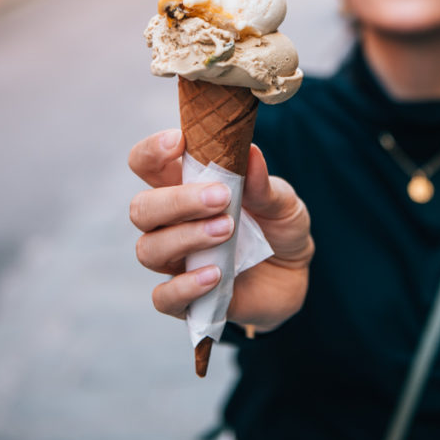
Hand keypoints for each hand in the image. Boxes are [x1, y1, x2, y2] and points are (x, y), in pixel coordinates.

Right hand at [129, 129, 313, 331]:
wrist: (297, 274)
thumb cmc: (279, 226)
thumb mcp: (282, 201)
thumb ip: (263, 184)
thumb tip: (250, 152)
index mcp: (188, 186)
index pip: (147, 164)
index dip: (152, 151)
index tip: (179, 141)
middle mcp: (174, 223)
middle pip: (142, 208)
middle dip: (176, 201)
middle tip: (220, 197)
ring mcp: (177, 261)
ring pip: (149, 249)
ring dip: (186, 237)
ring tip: (227, 230)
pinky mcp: (188, 299)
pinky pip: (164, 297)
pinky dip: (185, 286)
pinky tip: (215, 275)